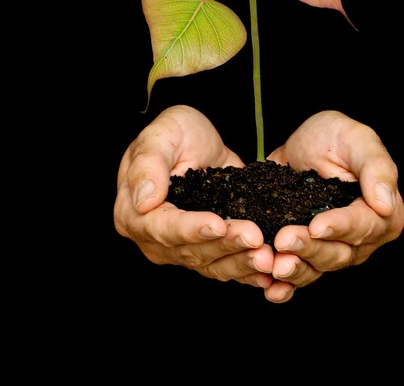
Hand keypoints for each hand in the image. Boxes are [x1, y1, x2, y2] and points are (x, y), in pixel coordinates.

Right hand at [114, 105, 274, 288]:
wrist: (198, 137)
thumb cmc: (174, 132)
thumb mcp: (161, 135)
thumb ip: (148, 164)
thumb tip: (144, 201)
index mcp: (134, 213)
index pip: (161, 228)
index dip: (191, 229)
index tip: (218, 224)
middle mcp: (156, 238)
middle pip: (190, 251)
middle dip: (225, 245)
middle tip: (256, 238)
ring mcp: (182, 247)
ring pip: (211, 263)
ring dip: (241, 262)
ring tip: (267, 256)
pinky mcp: (207, 248)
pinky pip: (226, 265)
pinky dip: (248, 270)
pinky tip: (269, 270)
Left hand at [266, 110, 403, 301]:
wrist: (302, 143)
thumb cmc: (335, 136)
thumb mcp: (357, 138)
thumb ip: (376, 167)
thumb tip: (385, 204)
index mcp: (382, 213)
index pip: (363, 225)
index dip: (340, 227)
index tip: (317, 225)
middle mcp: (361, 238)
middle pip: (339, 252)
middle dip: (310, 248)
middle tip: (283, 240)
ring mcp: (333, 247)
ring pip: (317, 267)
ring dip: (296, 269)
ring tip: (274, 264)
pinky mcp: (308, 250)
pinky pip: (300, 274)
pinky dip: (286, 286)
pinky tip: (271, 290)